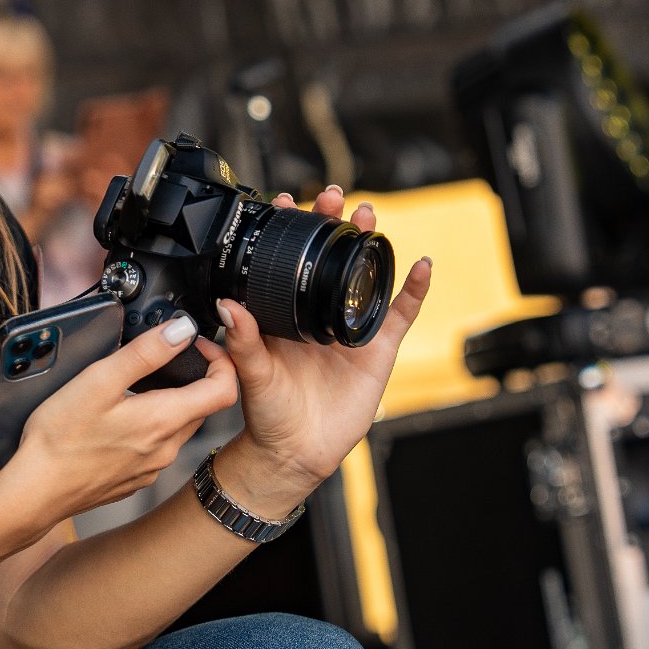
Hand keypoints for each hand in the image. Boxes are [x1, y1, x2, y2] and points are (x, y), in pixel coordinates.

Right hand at [4, 315, 237, 523]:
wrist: (36, 491)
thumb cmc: (60, 439)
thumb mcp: (99, 380)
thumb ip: (145, 353)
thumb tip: (181, 331)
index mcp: (164, 420)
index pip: (225, 388)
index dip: (221, 360)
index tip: (198, 345)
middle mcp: (166, 448)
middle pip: (202, 407)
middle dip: (191, 379)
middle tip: (163, 360)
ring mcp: (152, 468)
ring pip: (178, 428)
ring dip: (168, 404)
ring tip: (134, 390)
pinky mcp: (135, 480)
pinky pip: (156, 449)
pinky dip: (148, 429)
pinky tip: (117, 424)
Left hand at [209, 187, 431, 494]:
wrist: (296, 451)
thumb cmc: (267, 414)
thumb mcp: (250, 374)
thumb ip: (240, 341)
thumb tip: (225, 305)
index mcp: (284, 315)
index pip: (288, 262)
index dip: (291, 232)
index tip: (286, 203)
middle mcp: (317, 314)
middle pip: (330, 259)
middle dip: (333, 224)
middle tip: (332, 197)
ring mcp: (349, 329)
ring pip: (364, 276)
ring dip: (369, 244)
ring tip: (368, 217)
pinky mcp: (377, 349)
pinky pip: (400, 313)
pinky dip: (414, 289)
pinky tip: (422, 266)